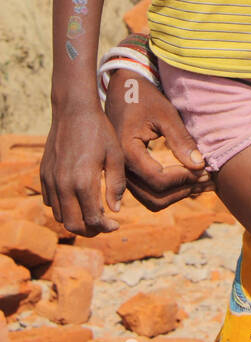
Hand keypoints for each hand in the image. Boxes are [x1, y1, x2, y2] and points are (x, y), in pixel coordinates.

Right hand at [41, 98, 125, 235]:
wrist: (74, 111)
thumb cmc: (99, 131)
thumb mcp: (116, 156)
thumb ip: (116, 185)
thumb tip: (115, 210)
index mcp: (83, 182)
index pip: (92, 219)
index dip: (105, 227)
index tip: (116, 225)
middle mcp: (63, 185)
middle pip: (73, 225)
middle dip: (89, 230)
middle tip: (103, 225)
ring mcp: (51, 180)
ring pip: (59, 216)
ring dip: (76, 220)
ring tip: (92, 213)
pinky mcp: (44, 175)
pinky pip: (50, 201)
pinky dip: (63, 207)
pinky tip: (77, 199)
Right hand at [105, 68, 210, 210]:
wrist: (122, 89)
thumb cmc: (144, 97)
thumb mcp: (165, 114)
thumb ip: (181, 141)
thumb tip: (200, 166)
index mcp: (127, 152)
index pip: (158, 180)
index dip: (184, 178)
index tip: (204, 169)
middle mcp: (121, 169)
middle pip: (154, 198)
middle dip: (183, 190)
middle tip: (207, 178)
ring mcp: (123, 173)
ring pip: (152, 200)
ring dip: (179, 194)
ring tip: (203, 182)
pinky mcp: (129, 173)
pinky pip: (149, 191)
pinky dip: (170, 190)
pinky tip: (190, 179)